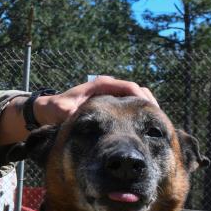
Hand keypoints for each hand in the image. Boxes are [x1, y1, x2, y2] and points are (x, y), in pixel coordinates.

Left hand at [36, 75, 155, 126]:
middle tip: (160, 117)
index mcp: (100, 85)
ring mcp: (111, 94)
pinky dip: (139, 111)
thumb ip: (72, 113)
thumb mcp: (62, 111)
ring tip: (158, 121)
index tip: (152, 110)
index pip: (128, 86)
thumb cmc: (56, 110)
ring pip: (136, 96)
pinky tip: (146, 124)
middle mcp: (108, 87)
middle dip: (149, 102)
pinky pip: (130, 103)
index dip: (142, 98)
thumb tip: (84, 117)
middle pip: (137, 90)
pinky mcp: (111, 102)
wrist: (50, 110)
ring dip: (146, 106)